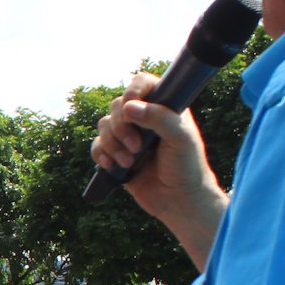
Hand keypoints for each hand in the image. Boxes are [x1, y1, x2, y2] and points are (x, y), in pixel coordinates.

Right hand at [91, 72, 221, 225]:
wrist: (178, 200)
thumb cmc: (187, 166)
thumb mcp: (181, 138)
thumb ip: (159, 118)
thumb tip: (129, 108)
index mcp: (163, 106)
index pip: (142, 84)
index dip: (132, 91)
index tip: (131, 107)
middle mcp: (144, 118)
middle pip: (117, 106)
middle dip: (122, 127)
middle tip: (137, 146)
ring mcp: (128, 136)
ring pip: (104, 125)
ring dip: (113, 144)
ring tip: (131, 161)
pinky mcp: (115, 155)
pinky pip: (97, 146)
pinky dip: (101, 154)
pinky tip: (113, 165)